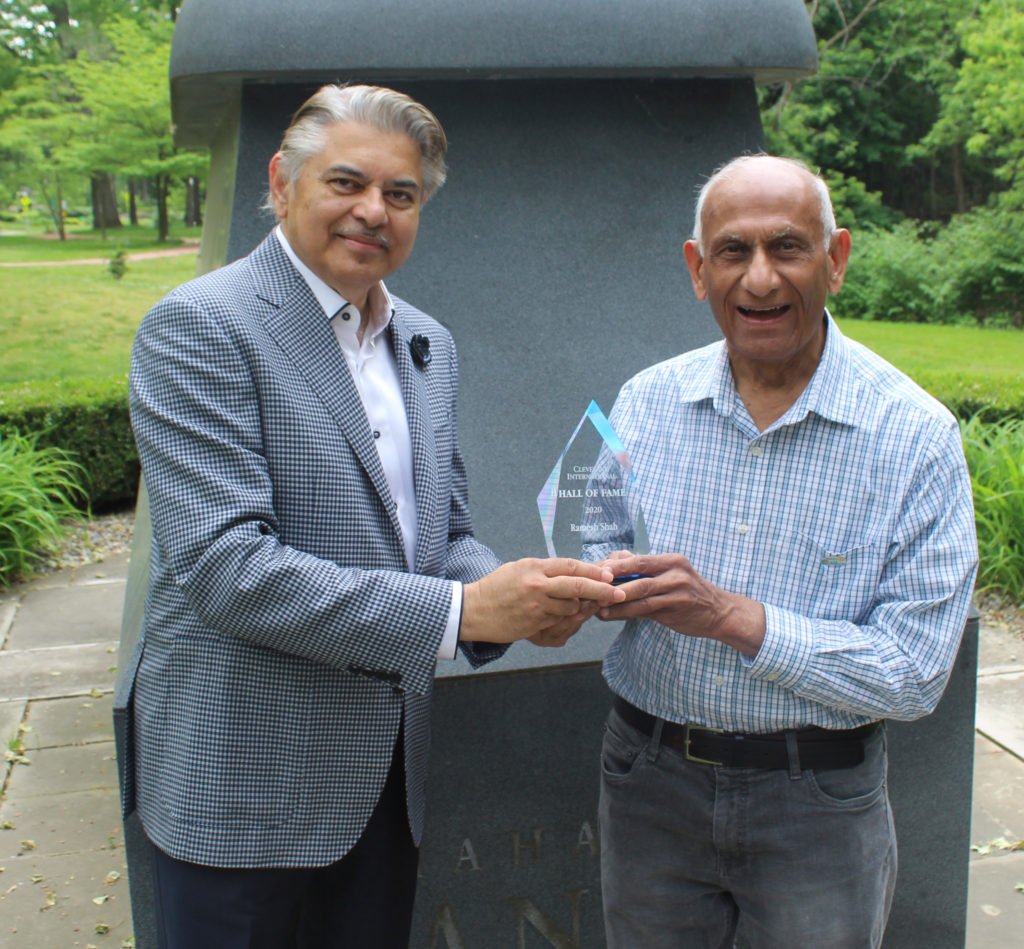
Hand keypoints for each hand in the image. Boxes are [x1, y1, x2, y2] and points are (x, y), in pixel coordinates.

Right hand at [460, 558, 624, 644]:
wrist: (473, 610)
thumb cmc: (496, 588)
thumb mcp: (519, 569)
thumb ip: (544, 571)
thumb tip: (571, 572)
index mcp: (534, 567)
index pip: (570, 566)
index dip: (593, 570)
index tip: (609, 574)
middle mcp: (537, 585)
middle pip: (578, 586)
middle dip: (602, 589)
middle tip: (618, 592)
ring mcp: (536, 606)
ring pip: (571, 607)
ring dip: (579, 607)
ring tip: (579, 605)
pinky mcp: (534, 623)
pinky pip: (559, 621)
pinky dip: (564, 619)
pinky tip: (560, 616)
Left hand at [599, 554, 765, 656]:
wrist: (719, 612)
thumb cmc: (688, 592)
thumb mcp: (670, 575)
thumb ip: (645, 571)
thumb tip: (614, 562)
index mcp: (671, 560)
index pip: (638, 559)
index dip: (615, 564)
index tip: (595, 570)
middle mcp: (675, 572)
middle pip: (638, 573)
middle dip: (612, 580)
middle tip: (591, 586)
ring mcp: (678, 591)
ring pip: (640, 594)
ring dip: (615, 600)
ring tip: (596, 605)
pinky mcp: (677, 609)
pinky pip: (646, 610)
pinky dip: (625, 612)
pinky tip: (610, 615)